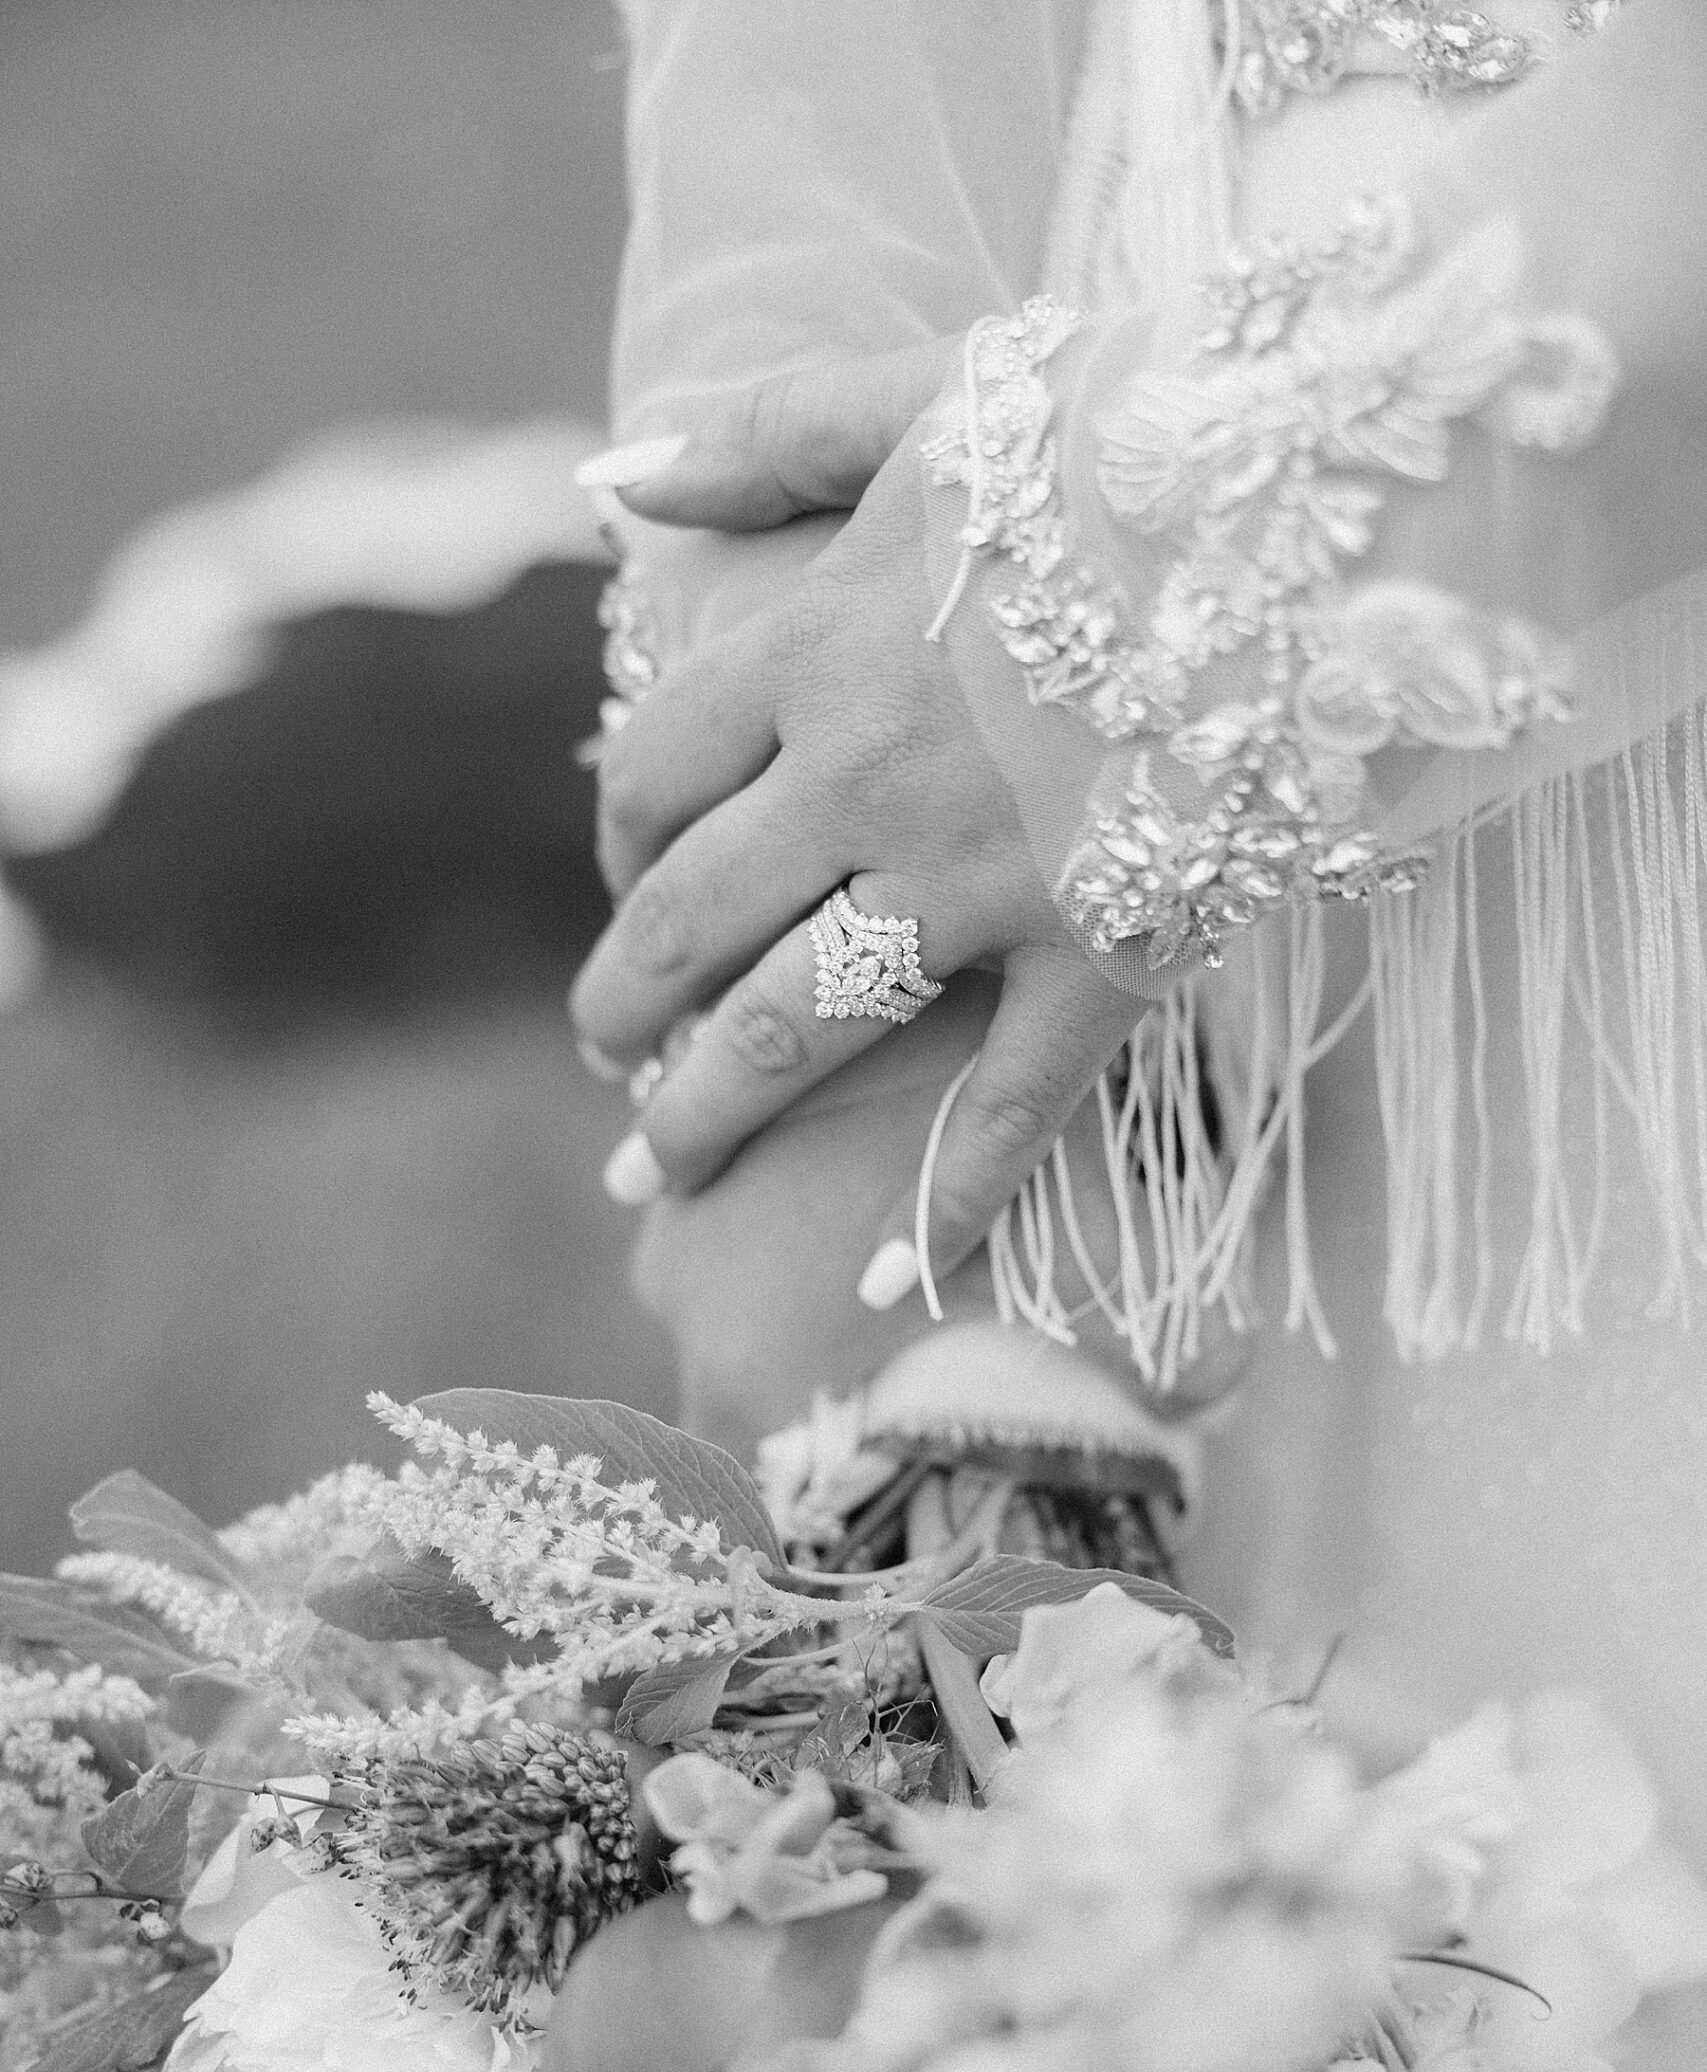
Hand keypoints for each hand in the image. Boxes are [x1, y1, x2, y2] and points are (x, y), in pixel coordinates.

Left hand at [571, 350, 1154, 1315]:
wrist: (1335, 501)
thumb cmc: (1132, 432)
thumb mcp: (928, 393)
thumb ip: (767, 432)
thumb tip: (622, 480)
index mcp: (814, 650)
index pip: (652, 779)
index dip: (616, 846)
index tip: (626, 885)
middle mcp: (866, 783)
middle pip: (691, 924)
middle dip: (625, 1002)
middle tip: (603, 1051)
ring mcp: (981, 885)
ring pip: (797, 1029)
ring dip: (705, 1113)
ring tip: (651, 1171)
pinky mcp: (1100, 957)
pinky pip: (1006, 1106)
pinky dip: (945, 1204)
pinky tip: (881, 1286)